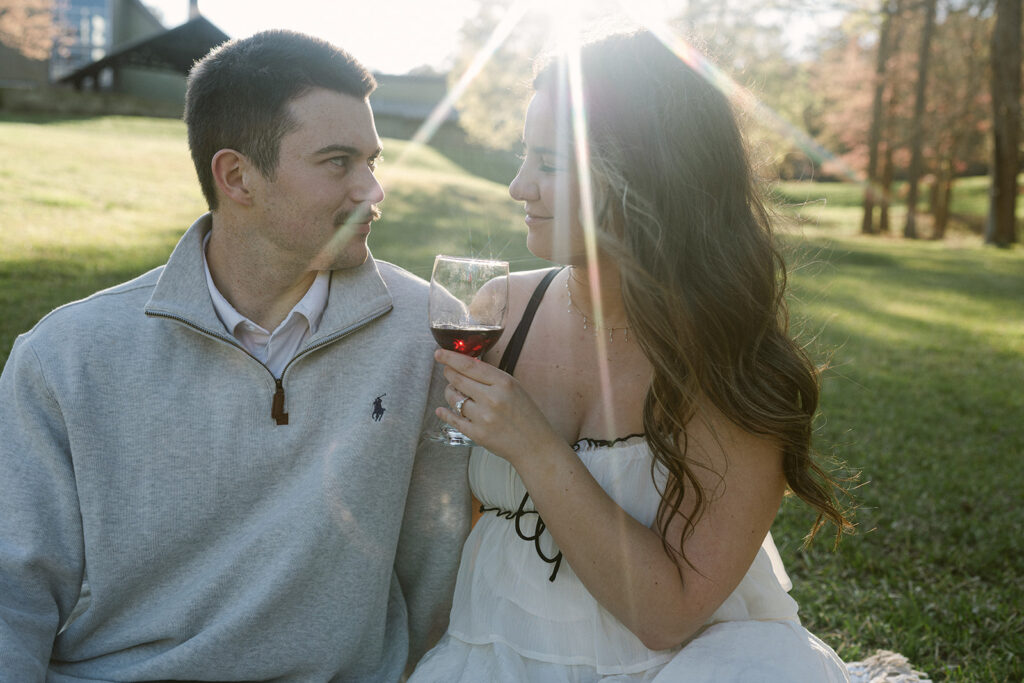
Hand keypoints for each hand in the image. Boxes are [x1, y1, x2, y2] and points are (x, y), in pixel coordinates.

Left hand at [434, 349, 564, 465]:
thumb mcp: (514, 388)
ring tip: (454, 392)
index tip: (439, 354)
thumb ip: (491, 377)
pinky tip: (442, 410)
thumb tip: (465, 366)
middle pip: (458, 379)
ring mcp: (483, 417)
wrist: (535, 445)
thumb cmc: (526, 415)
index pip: (469, 365)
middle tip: (447, 371)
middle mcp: (492, 398)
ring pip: (453, 398)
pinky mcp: (477, 434)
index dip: (450, 357)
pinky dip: (445, 413)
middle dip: (448, 373)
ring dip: (449, 392)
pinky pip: (454, 419)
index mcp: (504, 383)